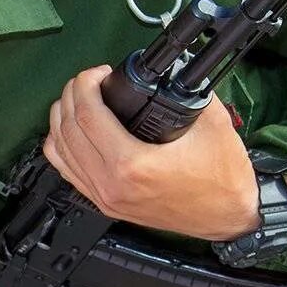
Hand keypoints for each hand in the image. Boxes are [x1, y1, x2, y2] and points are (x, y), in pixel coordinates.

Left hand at [42, 67, 259, 241]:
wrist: (228, 218)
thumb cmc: (223, 181)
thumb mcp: (213, 125)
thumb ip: (190, 91)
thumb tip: (173, 68)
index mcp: (132, 165)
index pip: (87, 114)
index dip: (86, 84)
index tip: (99, 73)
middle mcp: (110, 184)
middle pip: (67, 129)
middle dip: (71, 94)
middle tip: (87, 80)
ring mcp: (104, 197)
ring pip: (58, 151)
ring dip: (61, 119)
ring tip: (77, 99)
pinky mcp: (105, 204)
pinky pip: (66, 172)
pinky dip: (60, 146)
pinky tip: (70, 131)